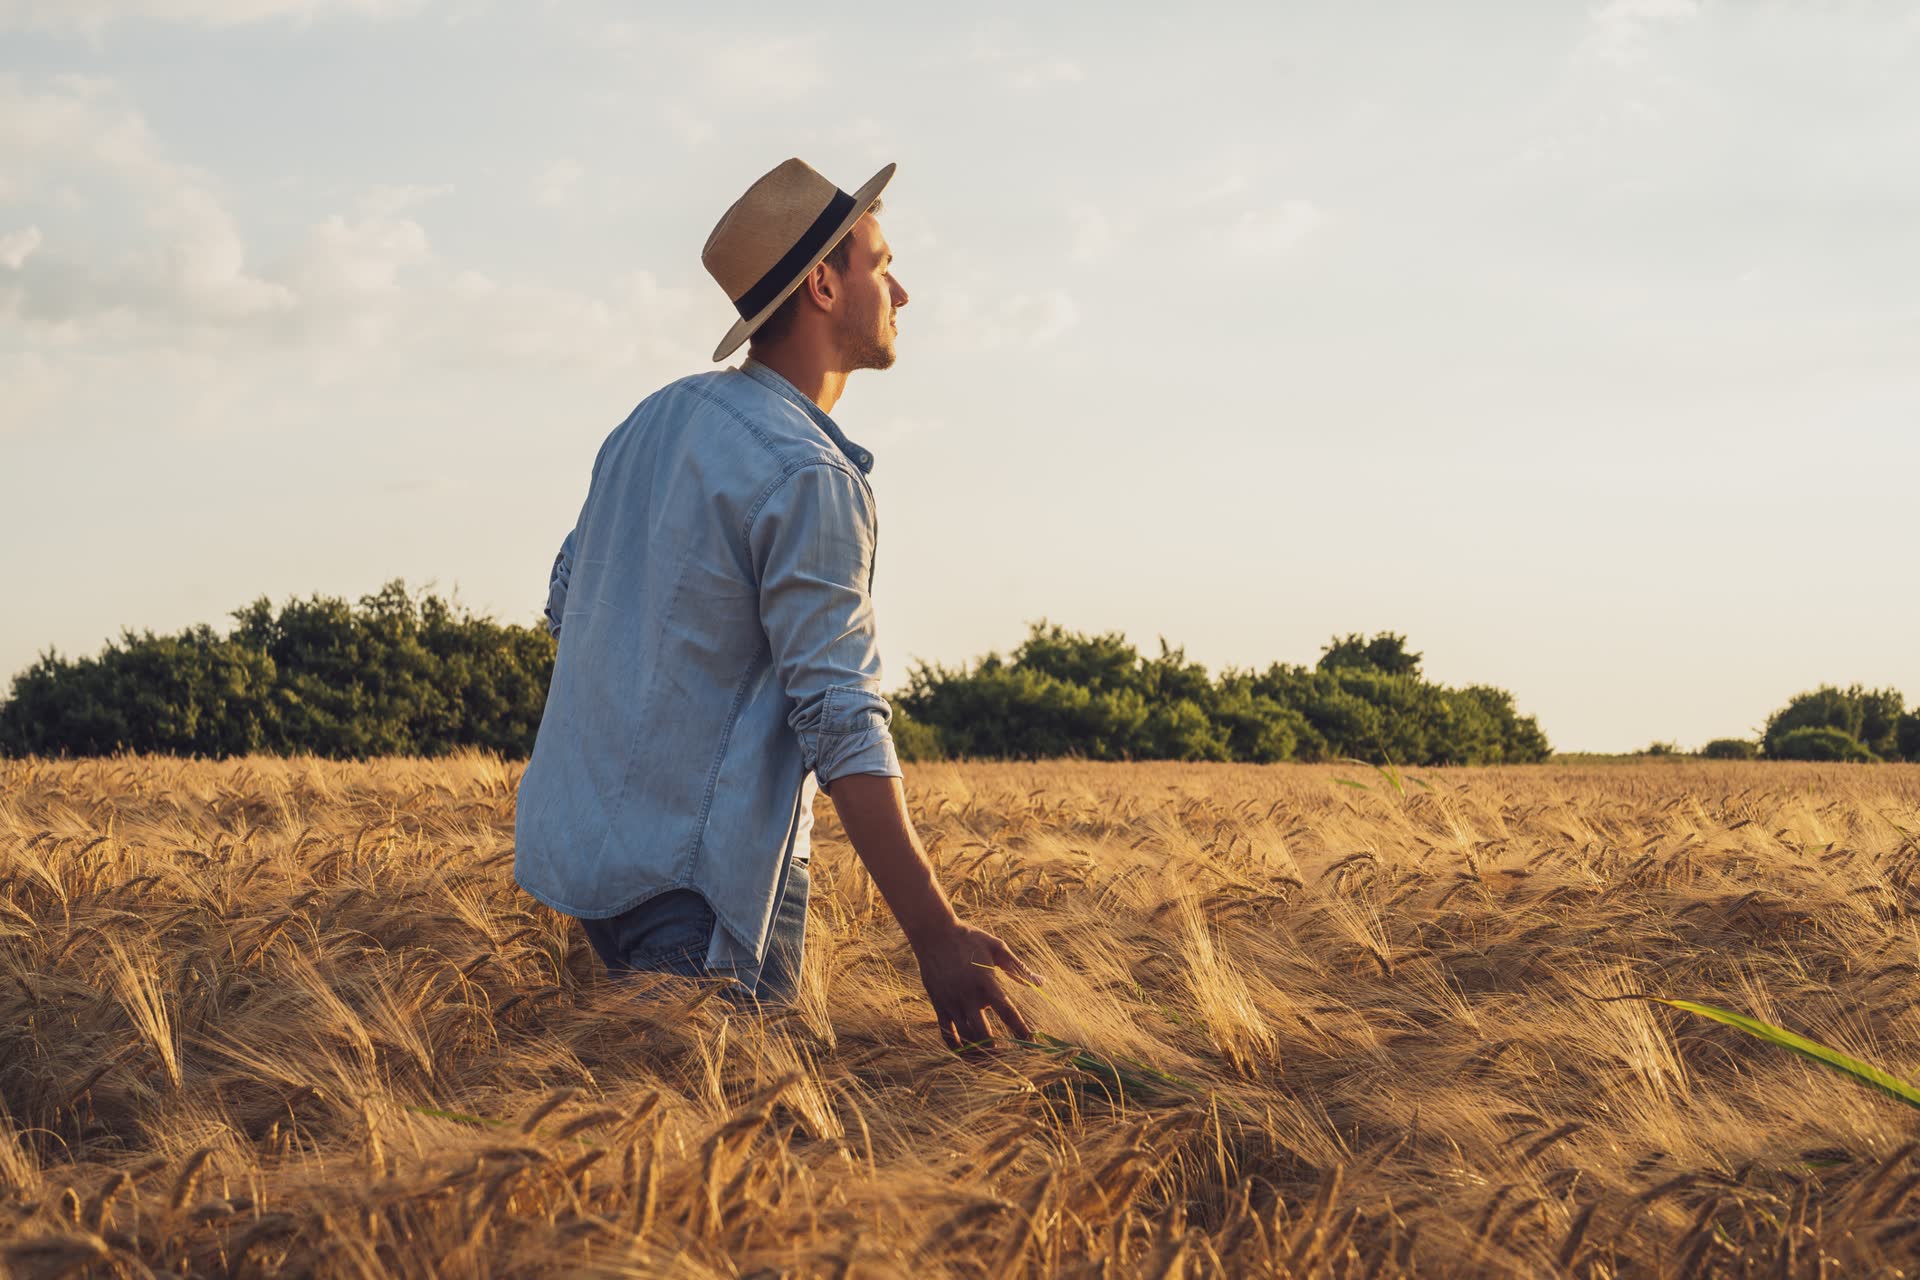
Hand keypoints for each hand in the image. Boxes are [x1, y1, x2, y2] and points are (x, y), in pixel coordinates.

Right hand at [910, 921, 1042, 1051]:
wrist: (933, 932)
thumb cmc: (969, 938)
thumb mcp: (997, 947)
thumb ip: (1019, 968)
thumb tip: (1042, 983)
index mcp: (985, 982)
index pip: (1007, 1012)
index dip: (1021, 1030)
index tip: (1032, 1042)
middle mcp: (967, 996)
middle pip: (984, 1035)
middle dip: (998, 1052)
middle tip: (1010, 1057)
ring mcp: (951, 1002)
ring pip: (966, 1039)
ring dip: (980, 1053)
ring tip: (992, 1059)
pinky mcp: (938, 1005)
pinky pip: (946, 1034)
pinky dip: (957, 1048)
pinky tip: (968, 1053)